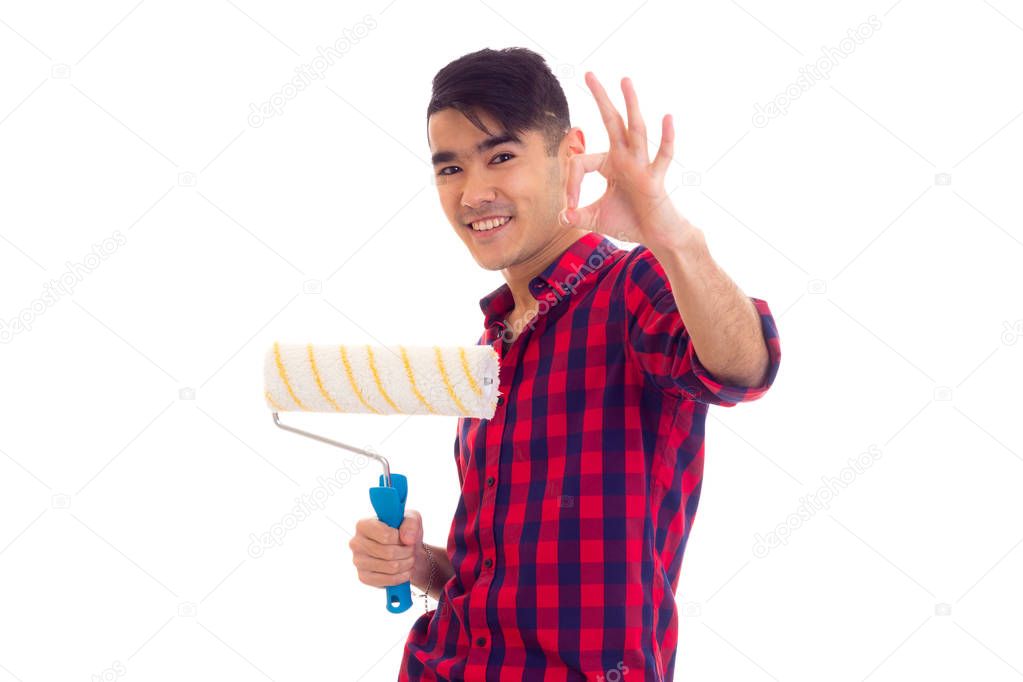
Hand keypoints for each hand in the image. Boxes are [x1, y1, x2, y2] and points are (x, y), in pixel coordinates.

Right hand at [349, 509, 423, 587]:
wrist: (403, 550)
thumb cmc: (404, 532)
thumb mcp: (411, 519)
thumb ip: (411, 523)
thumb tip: (407, 539)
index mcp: (363, 525)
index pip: (385, 535)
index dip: (400, 538)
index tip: (405, 537)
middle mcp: (356, 543)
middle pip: (389, 553)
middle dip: (406, 552)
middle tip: (411, 550)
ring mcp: (358, 561)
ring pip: (390, 567)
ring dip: (406, 564)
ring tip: (409, 559)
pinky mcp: (363, 577)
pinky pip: (387, 581)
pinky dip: (401, 577)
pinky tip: (405, 571)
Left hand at [561, 72, 693, 250]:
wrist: (657, 237)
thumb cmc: (630, 222)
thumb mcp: (596, 219)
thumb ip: (577, 216)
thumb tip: (561, 216)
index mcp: (610, 164)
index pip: (581, 162)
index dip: (570, 185)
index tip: (569, 207)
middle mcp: (626, 158)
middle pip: (612, 122)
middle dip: (600, 98)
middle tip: (588, 74)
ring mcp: (642, 166)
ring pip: (636, 130)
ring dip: (630, 105)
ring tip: (624, 80)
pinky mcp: (655, 179)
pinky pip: (662, 156)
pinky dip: (666, 138)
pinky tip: (667, 117)